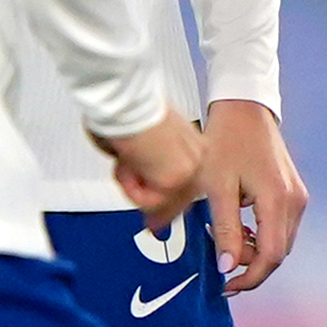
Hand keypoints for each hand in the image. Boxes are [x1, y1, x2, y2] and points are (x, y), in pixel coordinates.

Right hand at [98, 108, 206, 228]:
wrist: (128, 102)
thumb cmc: (130, 110)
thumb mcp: (149, 141)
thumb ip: (152, 165)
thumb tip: (145, 184)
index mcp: (198, 146)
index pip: (190, 185)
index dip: (172, 204)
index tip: (162, 218)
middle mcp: (200, 158)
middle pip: (181, 200)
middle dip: (156, 207)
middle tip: (149, 223)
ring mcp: (190, 171)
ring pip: (160, 202)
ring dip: (135, 188)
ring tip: (126, 162)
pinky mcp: (175, 180)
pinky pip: (148, 202)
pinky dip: (130, 186)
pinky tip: (128, 164)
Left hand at [201, 99, 308, 291]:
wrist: (244, 107)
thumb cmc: (226, 141)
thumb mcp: (217, 187)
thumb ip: (226, 230)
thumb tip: (228, 267)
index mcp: (278, 201)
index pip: (271, 256)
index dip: (250, 278)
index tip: (226, 286)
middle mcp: (295, 202)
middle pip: (278, 253)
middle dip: (250, 265)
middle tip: (220, 264)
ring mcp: (297, 197)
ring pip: (280, 241)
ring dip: (255, 251)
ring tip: (225, 241)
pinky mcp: (293, 192)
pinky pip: (280, 227)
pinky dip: (261, 236)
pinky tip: (239, 228)